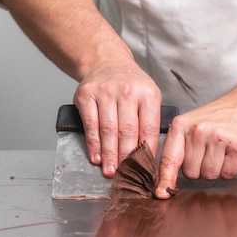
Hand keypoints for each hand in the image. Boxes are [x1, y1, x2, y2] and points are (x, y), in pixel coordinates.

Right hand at [73, 61, 161, 177]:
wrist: (106, 61)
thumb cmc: (130, 84)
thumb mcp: (148, 96)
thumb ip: (150, 121)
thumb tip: (150, 155)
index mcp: (148, 94)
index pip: (148, 128)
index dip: (146, 152)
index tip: (146, 169)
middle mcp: (127, 91)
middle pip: (128, 132)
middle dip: (127, 157)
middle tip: (126, 175)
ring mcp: (105, 92)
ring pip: (108, 130)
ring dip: (109, 154)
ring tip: (111, 171)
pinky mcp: (86, 95)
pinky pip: (90, 124)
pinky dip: (93, 144)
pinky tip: (96, 157)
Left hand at [154, 95, 236, 198]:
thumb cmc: (218, 119)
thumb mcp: (191, 126)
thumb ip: (177, 150)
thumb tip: (165, 183)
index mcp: (181, 125)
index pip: (169, 159)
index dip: (166, 179)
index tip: (161, 193)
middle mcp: (198, 130)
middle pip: (191, 173)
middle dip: (200, 168)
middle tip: (210, 151)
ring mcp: (218, 137)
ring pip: (210, 175)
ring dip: (217, 169)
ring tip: (222, 150)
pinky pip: (228, 174)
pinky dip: (231, 168)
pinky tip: (233, 152)